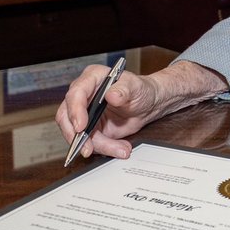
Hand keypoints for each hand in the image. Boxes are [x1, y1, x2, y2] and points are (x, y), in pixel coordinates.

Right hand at [54, 60, 229, 161]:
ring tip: (119, 151)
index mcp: (94, 78)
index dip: (75, 111)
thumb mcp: (141, 89)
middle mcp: (88, 94)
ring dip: (97, 146)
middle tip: (88, 150)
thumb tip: (111, 94)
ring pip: (80, 133)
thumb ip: (125, 90)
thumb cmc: (151, 89)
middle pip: (69, 116)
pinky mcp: (97, 128)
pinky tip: (121, 151)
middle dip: (78, 135)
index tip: (83, 126)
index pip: (75, 93)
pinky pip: (92, 142)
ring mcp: (90, 112)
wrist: (161, 102)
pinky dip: (104, 150)